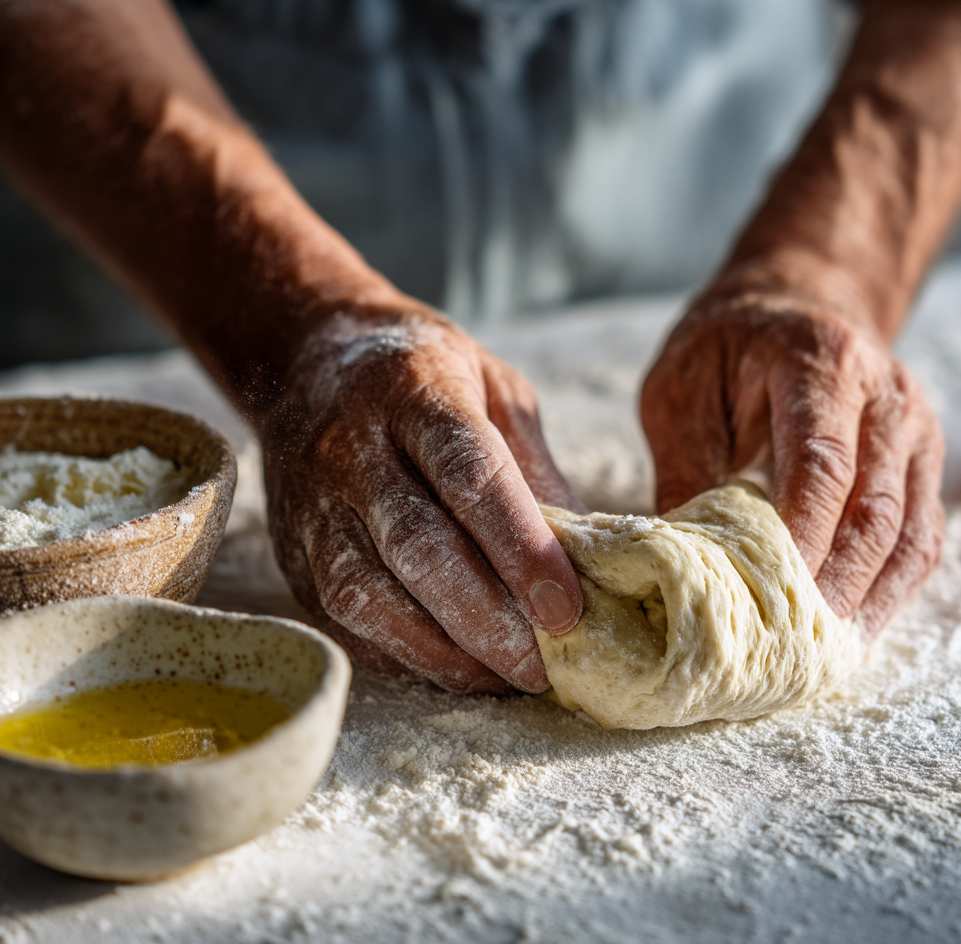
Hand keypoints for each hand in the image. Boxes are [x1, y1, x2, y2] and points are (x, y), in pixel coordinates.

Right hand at [261, 311, 583, 693]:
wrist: (307, 365)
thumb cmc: (421, 376)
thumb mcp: (494, 388)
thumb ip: (535, 467)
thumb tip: (583, 558)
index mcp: (413, 391)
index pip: (469, 474)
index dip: (521, 546)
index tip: (567, 608)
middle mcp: (351, 448)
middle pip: (417, 546)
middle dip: (486, 619)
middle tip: (544, 666)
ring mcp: (312, 504)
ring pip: (369, 594)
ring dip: (444, 651)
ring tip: (505, 678)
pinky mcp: (293, 552)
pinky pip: (343, 619)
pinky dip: (402, 653)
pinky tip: (453, 664)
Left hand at [641, 289, 944, 639]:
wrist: (789, 308)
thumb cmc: (722, 350)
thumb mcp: (680, 391)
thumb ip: (686, 467)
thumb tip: (681, 559)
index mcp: (821, 364)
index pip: (822, 464)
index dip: (801, 538)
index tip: (770, 596)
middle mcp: (886, 396)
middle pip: (874, 508)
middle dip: (835, 585)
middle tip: (793, 647)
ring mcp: (914, 432)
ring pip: (909, 532)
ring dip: (870, 599)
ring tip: (824, 654)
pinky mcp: (919, 464)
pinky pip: (919, 536)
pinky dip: (890, 587)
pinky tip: (853, 625)